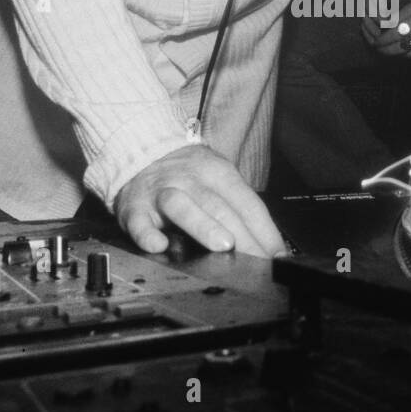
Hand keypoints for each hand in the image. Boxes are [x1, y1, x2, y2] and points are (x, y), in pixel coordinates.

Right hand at [112, 145, 286, 257]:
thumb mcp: (218, 180)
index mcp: (217, 172)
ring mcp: (161, 193)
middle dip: (242, 234)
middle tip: (258, 258)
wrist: (141, 153)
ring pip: (182, 206)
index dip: (264, 230)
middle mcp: (190, 180)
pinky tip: (158, 246)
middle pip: (220, 207)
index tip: (277, 255)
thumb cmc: (188, 175)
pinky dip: (147, 234)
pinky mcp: (134, 208)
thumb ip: (240, 209)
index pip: (247, 203)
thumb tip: (270, 247)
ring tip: (223, 246)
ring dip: (204, 226)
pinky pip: (139, 221)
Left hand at [360, 0, 410, 62]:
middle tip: (379, 49)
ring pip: (408, 55)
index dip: (381, 41)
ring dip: (398, 54)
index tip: (375, 42)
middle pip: (398, 48)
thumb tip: (386, 23)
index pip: (392, 35)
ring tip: (392, 50)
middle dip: (385, 50)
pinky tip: (410, 51)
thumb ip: (403, 13)